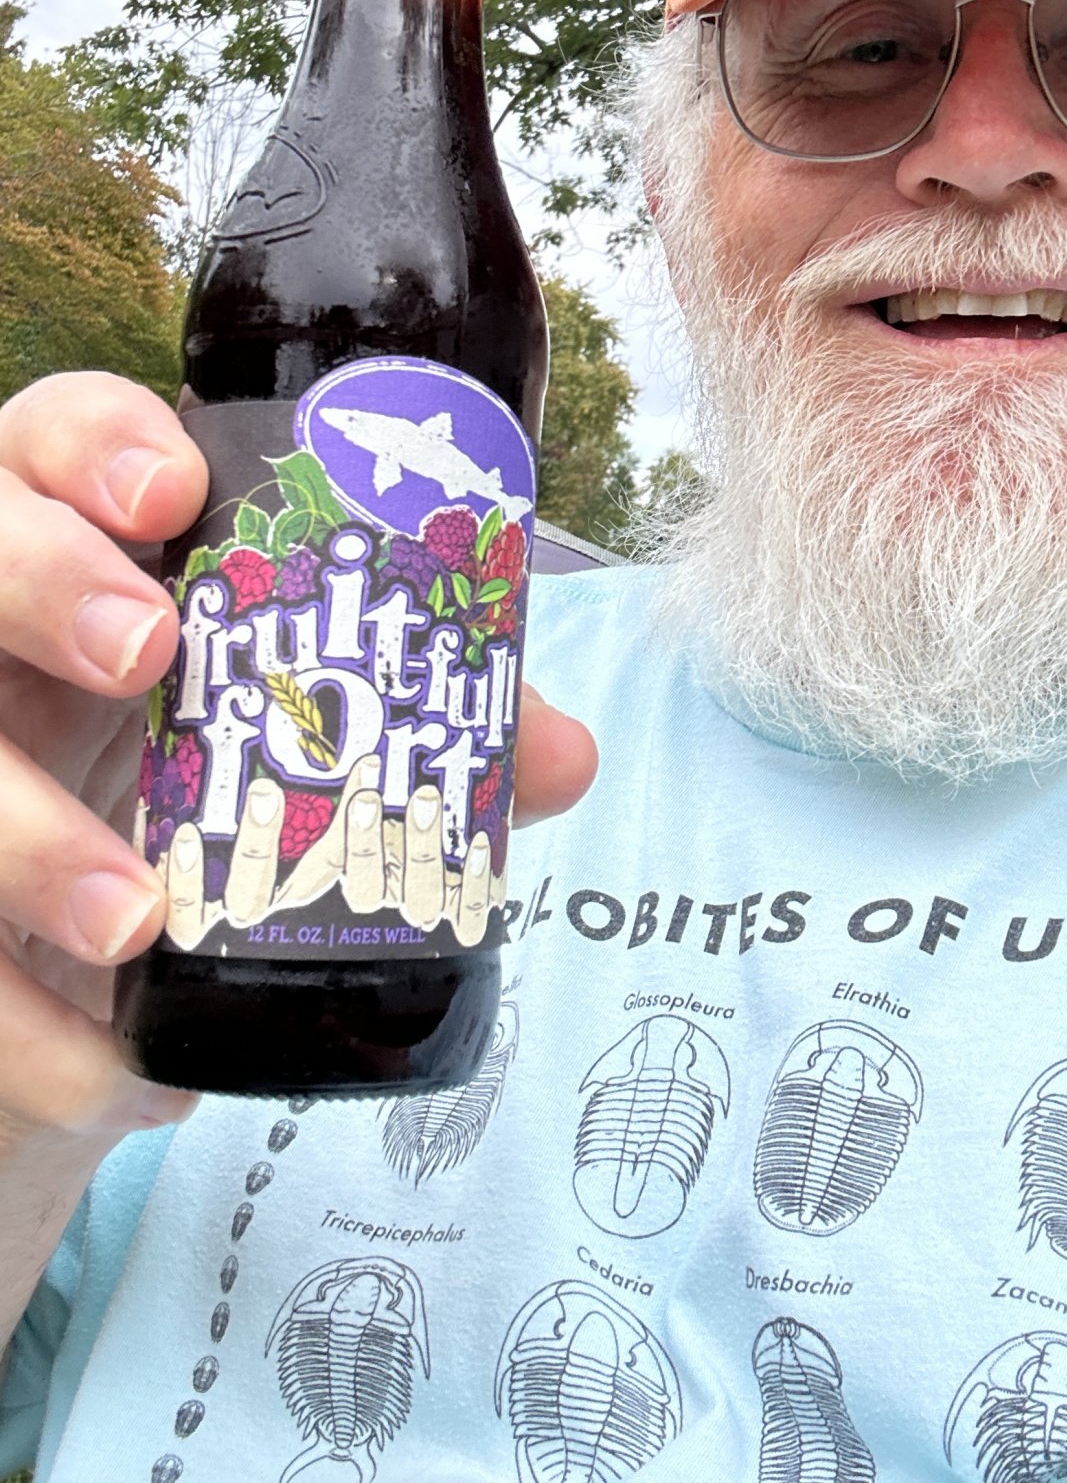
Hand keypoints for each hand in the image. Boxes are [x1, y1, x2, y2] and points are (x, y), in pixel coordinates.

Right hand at [0, 372, 597, 1149]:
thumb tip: (562, 756)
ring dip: (29, 840)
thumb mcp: (296, 735)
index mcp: (91, 552)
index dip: (99, 442)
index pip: (59, 437)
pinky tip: (113, 1079)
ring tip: (138, 923)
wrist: (70, 962)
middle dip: (44, 582)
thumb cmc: (195, 780)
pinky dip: (26, 1031)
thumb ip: (424, 725)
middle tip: (149, 652)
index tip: (176, 491)